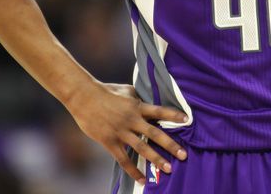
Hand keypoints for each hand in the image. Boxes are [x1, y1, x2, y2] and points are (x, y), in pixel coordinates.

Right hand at [66, 82, 188, 184]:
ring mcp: (121, 132)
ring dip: (156, 159)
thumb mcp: (125, 90)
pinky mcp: (110, 142)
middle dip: (170, 145)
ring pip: (142, 148)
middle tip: (183, 155)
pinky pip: (124, 159)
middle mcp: (131, 120)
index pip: (159, 111)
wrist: (83, 97)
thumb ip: (138, 97)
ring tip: (169, 168)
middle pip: (155, 133)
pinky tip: (142, 179)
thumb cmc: (105, 91)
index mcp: (136, 106)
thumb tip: (148, 99)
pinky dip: (133, 170)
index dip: (173, 115)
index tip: (187, 120)